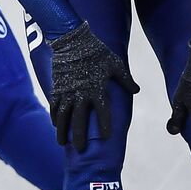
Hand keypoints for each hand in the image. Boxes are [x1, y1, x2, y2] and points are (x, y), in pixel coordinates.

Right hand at [50, 21, 138, 151]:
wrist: (72, 40)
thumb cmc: (96, 51)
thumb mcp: (115, 64)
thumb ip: (125, 79)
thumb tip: (136, 90)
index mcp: (97, 89)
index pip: (102, 113)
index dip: (104, 126)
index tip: (106, 137)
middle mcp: (81, 94)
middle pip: (80, 120)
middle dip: (79, 136)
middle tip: (80, 149)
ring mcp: (67, 91)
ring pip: (63, 116)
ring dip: (63, 131)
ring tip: (62, 143)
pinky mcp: (56, 87)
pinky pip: (54, 106)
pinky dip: (54, 116)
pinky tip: (55, 125)